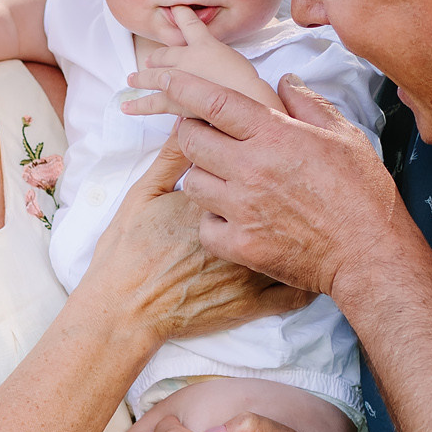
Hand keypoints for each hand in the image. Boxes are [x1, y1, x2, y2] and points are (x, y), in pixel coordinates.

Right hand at [83, 133, 310, 345]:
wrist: (126, 310)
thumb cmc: (128, 251)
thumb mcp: (145, 193)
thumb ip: (172, 156)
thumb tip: (189, 120)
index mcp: (221, 197)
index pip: (253, 165)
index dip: (264, 158)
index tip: (265, 156)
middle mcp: (243, 230)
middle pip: (282, 199)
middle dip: (289, 188)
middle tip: (289, 185)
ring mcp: (253, 270)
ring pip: (298, 244)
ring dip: (303, 230)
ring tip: (304, 220)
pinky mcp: (255, 302)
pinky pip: (297, 292)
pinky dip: (305, 279)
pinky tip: (304, 265)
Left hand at [119, 66, 408, 299]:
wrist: (370, 254)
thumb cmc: (363, 194)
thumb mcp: (344, 136)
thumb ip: (308, 104)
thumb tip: (284, 81)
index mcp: (275, 135)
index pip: (214, 102)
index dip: (183, 87)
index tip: (166, 80)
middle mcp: (251, 168)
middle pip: (191, 140)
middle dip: (192, 133)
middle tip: (208, 138)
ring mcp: (242, 208)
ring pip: (192, 182)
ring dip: (203, 177)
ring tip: (226, 182)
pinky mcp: (241, 244)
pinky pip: (204, 226)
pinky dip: (213, 221)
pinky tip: (233, 219)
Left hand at [134, 7, 283, 111]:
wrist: (246, 100)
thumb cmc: (250, 82)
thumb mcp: (239, 61)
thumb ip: (225, 58)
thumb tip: (222, 63)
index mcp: (205, 44)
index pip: (189, 24)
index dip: (182, 15)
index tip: (175, 9)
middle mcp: (188, 58)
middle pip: (165, 54)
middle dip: (156, 58)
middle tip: (148, 62)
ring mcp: (179, 79)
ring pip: (153, 77)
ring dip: (141, 78)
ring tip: (130, 80)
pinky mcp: (175, 101)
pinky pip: (153, 104)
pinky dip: (139, 105)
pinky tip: (127, 107)